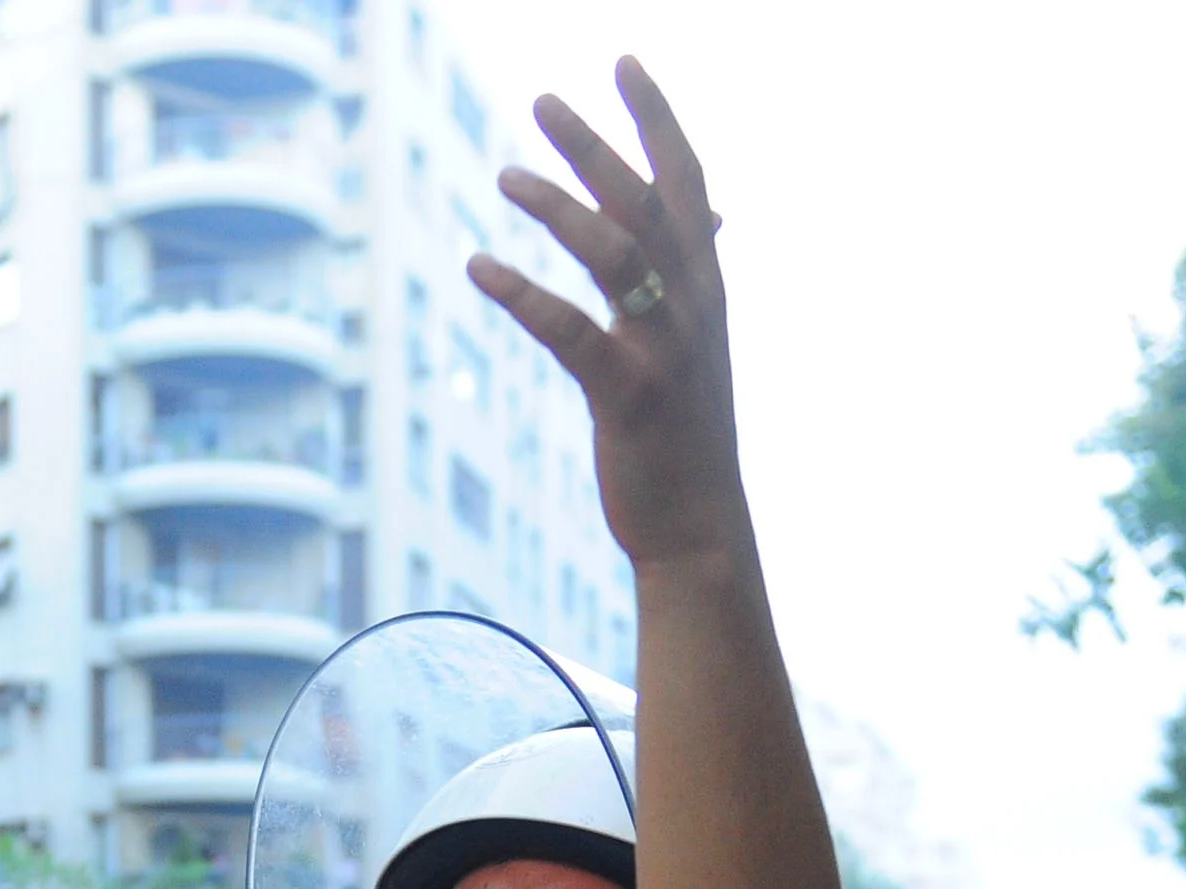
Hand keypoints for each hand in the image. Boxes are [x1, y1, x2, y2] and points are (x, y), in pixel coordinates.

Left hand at [469, 60, 748, 570]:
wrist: (700, 530)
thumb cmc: (686, 436)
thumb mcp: (699, 342)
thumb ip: (690, 273)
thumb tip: (707, 216)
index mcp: (708, 287)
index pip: (687, 180)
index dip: (656, 117)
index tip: (623, 61)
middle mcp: (695, 306)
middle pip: (645, 202)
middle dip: (595, 144)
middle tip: (541, 100)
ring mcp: (666, 351)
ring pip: (615, 254)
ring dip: (558, 207)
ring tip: (503, 175)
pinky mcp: (628, 396)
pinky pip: (571, 332)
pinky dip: (522, 294)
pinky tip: (478, 267)